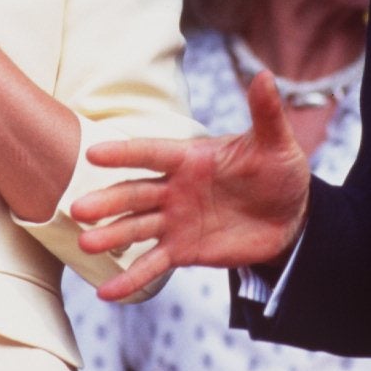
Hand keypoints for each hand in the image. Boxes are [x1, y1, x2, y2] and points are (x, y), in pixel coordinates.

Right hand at [75, 72, 312, 299]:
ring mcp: (175, 220)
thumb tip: (265, 76)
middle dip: (108, 200)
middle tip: (79, 208)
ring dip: (111, 235)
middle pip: (135, 192)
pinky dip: (130, 278)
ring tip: (85, 243)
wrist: (291, 217)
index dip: (125, 153)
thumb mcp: (277, 144)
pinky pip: (153, 264)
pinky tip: (105, 293)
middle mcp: (175, 188)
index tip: (93, 153)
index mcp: (191, 158)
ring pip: (137, 228)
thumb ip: (266, 114)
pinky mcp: (183, 249)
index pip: (152, 152)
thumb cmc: (281, 172)